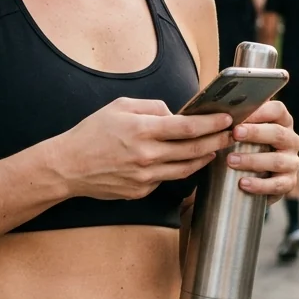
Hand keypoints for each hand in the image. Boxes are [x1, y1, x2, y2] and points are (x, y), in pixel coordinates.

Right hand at [53, 98, 234, 200]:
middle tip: (230, 135)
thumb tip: (174, 113)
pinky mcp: (141, 191)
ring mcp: (145, 177)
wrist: (68, 166)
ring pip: (186, 169)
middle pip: (193, 150)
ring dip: (203, 158)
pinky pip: (166, 179)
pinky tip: (184, 161)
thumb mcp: (120, 106)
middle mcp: (147, 155)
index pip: (188, 127)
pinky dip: (178, 169)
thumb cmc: (92, 133)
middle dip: (216, 141)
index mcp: (143, 130)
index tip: (226, 119)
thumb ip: (152, 107)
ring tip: (213, 149)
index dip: (211, 124)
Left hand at [224, 100, 298, 202]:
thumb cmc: (241, 146)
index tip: (238, 115)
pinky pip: (277, 185)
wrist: (246, 177)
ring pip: (277, 160)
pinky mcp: (288, 183)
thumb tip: (213, 108)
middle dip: (255, 133)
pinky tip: (242, 183)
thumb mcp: (239, 131)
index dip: (259, 111)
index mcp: (281, 121)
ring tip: (230, 160)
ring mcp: (292, 162)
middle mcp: (291, 140)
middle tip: (234, 134)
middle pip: (278, 133)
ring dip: (253, 160)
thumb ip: (233, 118)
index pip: (277, 110)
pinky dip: (259, 185)